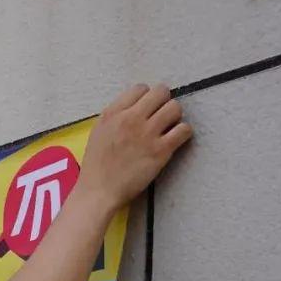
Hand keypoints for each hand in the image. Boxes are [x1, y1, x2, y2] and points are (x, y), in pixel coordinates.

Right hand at [76, 83, 192, 213]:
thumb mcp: (98, 132)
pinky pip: (184, 130)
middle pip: (161, 92)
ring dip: (175, 117)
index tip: (146, 110)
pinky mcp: (160, 150)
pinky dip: (183, 133)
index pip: (140, 88)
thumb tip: (136, 107)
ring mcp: (147, 133)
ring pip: (175, 108)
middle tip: (161, 117)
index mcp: (113, 113)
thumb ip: (116, 116)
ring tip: (169, 128)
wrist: (99, 191)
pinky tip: (175, 140)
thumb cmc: (96, 166)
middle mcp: (130, 118)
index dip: (147, 98)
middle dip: (164, 102)